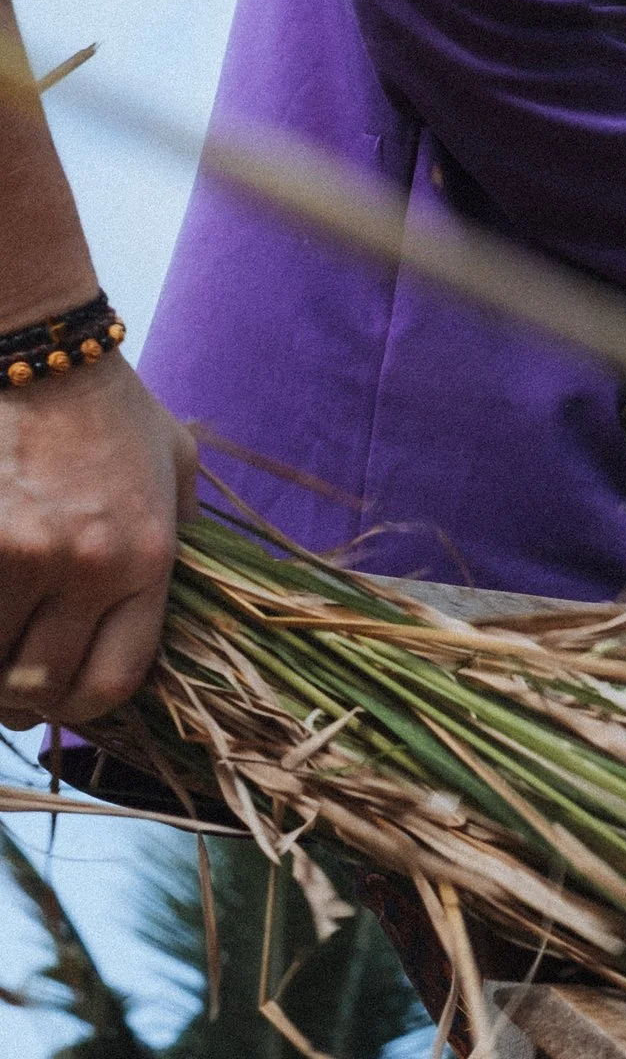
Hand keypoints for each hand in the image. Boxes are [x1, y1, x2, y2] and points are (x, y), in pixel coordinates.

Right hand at [0, 355, 193, 725]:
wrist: (43, 351)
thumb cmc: (112, 409)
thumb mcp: (174, 470)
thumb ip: (176, 540)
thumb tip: (169, 615)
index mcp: (146, 557)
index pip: (112, 682)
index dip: (82, 706)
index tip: (64, 695)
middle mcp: (85, 565)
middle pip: (41, 685)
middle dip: (26, 695)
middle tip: (16, 678)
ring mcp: (21, 554)